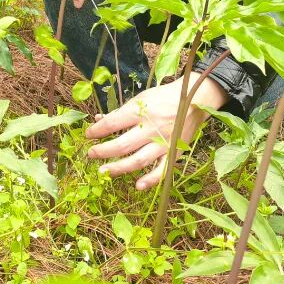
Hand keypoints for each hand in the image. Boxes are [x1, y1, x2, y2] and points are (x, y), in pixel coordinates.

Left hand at [85, 75, 228, 189]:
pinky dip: (150, 180)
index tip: (88, 135)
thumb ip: (120, 112)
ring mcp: (163, 143)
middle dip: (103, 151)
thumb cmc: (163, 98)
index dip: (97, 131)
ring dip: (118, 168)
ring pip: (138, 161)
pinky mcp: (174, 153)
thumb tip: (99, 120)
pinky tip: (137, 186)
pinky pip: (162, 171)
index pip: (113, 123)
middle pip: (122, 145)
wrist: (195, 100)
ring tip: (103, 171)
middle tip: (91, 154)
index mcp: (141, 111)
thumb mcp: (141, 99)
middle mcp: (151, 128)